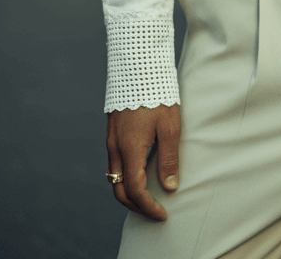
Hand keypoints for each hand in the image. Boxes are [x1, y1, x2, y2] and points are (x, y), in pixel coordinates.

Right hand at [105, 104, 180, 219]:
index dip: (148, 206)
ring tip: (147, 196)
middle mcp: (115, 147)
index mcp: (129, 149)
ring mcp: (111, 140)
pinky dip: (124, 177)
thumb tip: (169, 186)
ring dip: (128, 192)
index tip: (162, 214)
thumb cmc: (157, 94)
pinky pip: (114, 163)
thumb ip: (169, 158)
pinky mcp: (112, 132)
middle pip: (119, 189)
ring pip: (114, 177)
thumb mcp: (170, 126)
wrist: (138, 66)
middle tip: (154, 210)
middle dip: (136, 205)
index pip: (134, 190)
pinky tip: (139, 173)